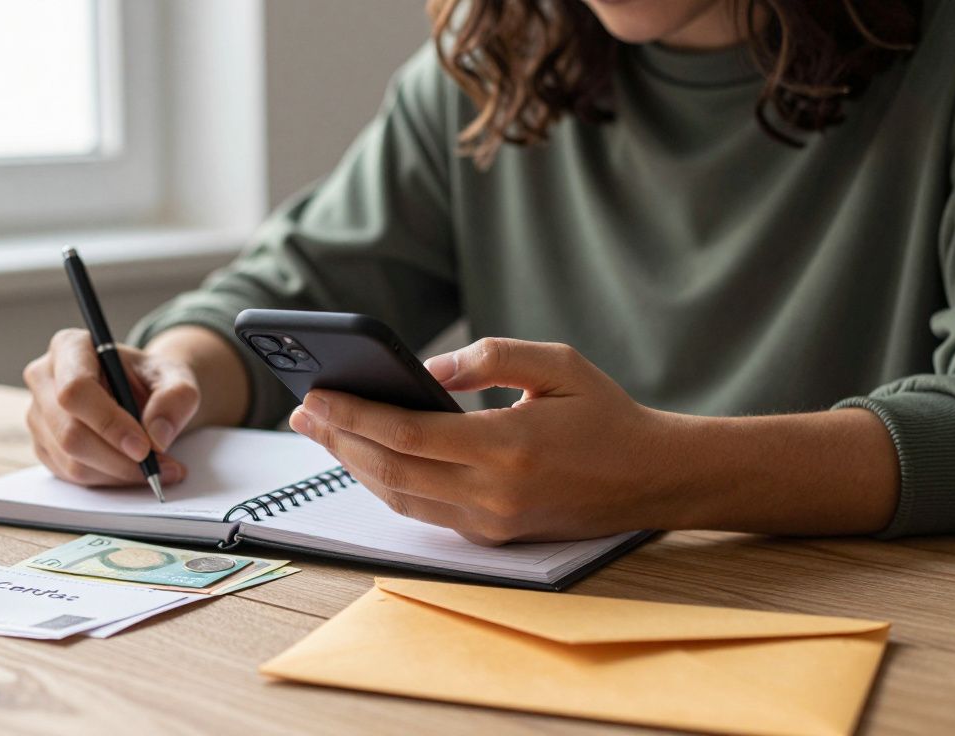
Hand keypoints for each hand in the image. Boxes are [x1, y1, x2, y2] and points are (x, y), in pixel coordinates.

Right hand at [24, 328, 197, 486]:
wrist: (142, 392)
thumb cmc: (152, 378)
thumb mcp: (177, 377)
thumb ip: (176, 398)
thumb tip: (157, 436)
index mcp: (70, 347)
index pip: (76, 389)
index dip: (109, 423)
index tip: (144, 447)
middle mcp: (45, 378)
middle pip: (70, 433)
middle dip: (119, 459)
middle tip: (159, 466)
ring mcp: (38, 414)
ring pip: (71, 461)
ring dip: (118, 474)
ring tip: (158, 469)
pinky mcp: (43, 445)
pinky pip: (71, 476)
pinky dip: (108, 480)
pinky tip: (134, 470)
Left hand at [288, 338, 681, 543]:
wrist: (653, 479)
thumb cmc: (606, 414)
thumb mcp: (557, 363)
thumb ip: (489, 358)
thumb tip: (425, 370)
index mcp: (507, 448)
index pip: (406, 434)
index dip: (352, 415)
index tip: (314, 394)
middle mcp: (492, 494)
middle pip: (389, 470)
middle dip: (337, 440)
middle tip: (301, 410)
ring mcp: (490, 522)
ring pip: (399, 497)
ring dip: (352, 465)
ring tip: (321, 431)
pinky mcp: (491, 536)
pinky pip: (422, 511)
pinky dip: (385, 482)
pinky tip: (365, 455)